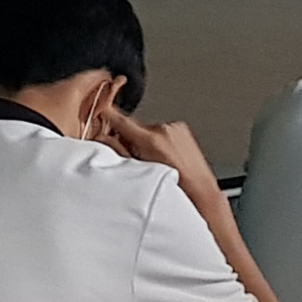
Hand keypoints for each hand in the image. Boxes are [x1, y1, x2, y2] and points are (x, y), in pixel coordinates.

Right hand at [103, 113, 220, 197]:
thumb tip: (104, 140)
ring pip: (149, 129)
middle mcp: (164, 130)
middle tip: (135, 156)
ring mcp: (175, 128)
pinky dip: (160, 139)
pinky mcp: (182, 129)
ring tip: (155, 160)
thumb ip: (119, 152)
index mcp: (151, 140)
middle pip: (135, 126)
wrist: (200, 191)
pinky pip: (162, 130)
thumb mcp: (139, 171)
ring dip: (147, 140)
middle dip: (131, 138)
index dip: (108, 114)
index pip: (122, 120)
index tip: (101, 111)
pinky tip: (166, 155)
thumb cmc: (175, 187)